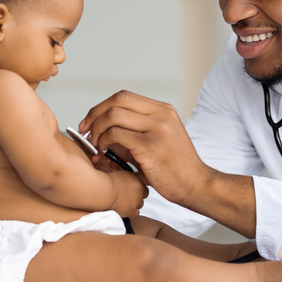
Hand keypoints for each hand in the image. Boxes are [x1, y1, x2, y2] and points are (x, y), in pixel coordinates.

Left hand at [79, 91, 207, 206]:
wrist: (196, 185)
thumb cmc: (174, 167)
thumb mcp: (158, 140)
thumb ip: (134, 131)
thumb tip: (102, 130)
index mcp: (164, 110)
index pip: (124, 96)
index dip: (102, 106)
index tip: (90, 122)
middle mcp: (161, 115)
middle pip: (117, 100)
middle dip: (95, 114)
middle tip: (85, 131)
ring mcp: (157, 129)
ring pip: (113, 115)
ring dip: (97, 129)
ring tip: (95, 145)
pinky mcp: (150, 146)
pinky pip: (116, 135)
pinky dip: (103, 141)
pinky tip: (104, 152)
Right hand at [109, 170, 148, 217]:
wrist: (102, 191)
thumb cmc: (107, 181)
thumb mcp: (121, 173)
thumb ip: (129, 176)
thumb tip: (129, 179)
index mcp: (137, 178)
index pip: (146, 181)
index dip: (140, 184)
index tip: (136, 186)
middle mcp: (140, 189)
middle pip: (145, 193)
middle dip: (138, 194)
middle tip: (128, 195)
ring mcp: (137, 200)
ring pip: (140, 204)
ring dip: (134, 204)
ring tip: (123, 202)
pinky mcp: (132, 210)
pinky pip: (136, 214)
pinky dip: (131, 213)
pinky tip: (124, 210)